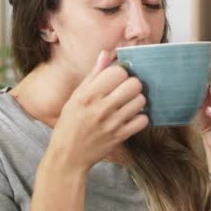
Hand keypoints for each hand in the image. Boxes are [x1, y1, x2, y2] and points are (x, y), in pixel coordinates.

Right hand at [48, 50, 148, 172]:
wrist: (68, 156)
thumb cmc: (70, 123)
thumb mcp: (75, 97)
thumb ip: (93, 75)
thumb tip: (106, 54)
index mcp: (88, 95)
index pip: (118, 72)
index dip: (120, 72)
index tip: (117, 78)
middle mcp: (101, 108)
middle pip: (134, 84)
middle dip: (132, 84)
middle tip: (125, 90)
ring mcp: (112, 123)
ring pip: (140, 101)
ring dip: (137, 100)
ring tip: (128, 103)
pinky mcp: (120, 137)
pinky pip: (142, 120)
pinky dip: (140, 117)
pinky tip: (131, 117)